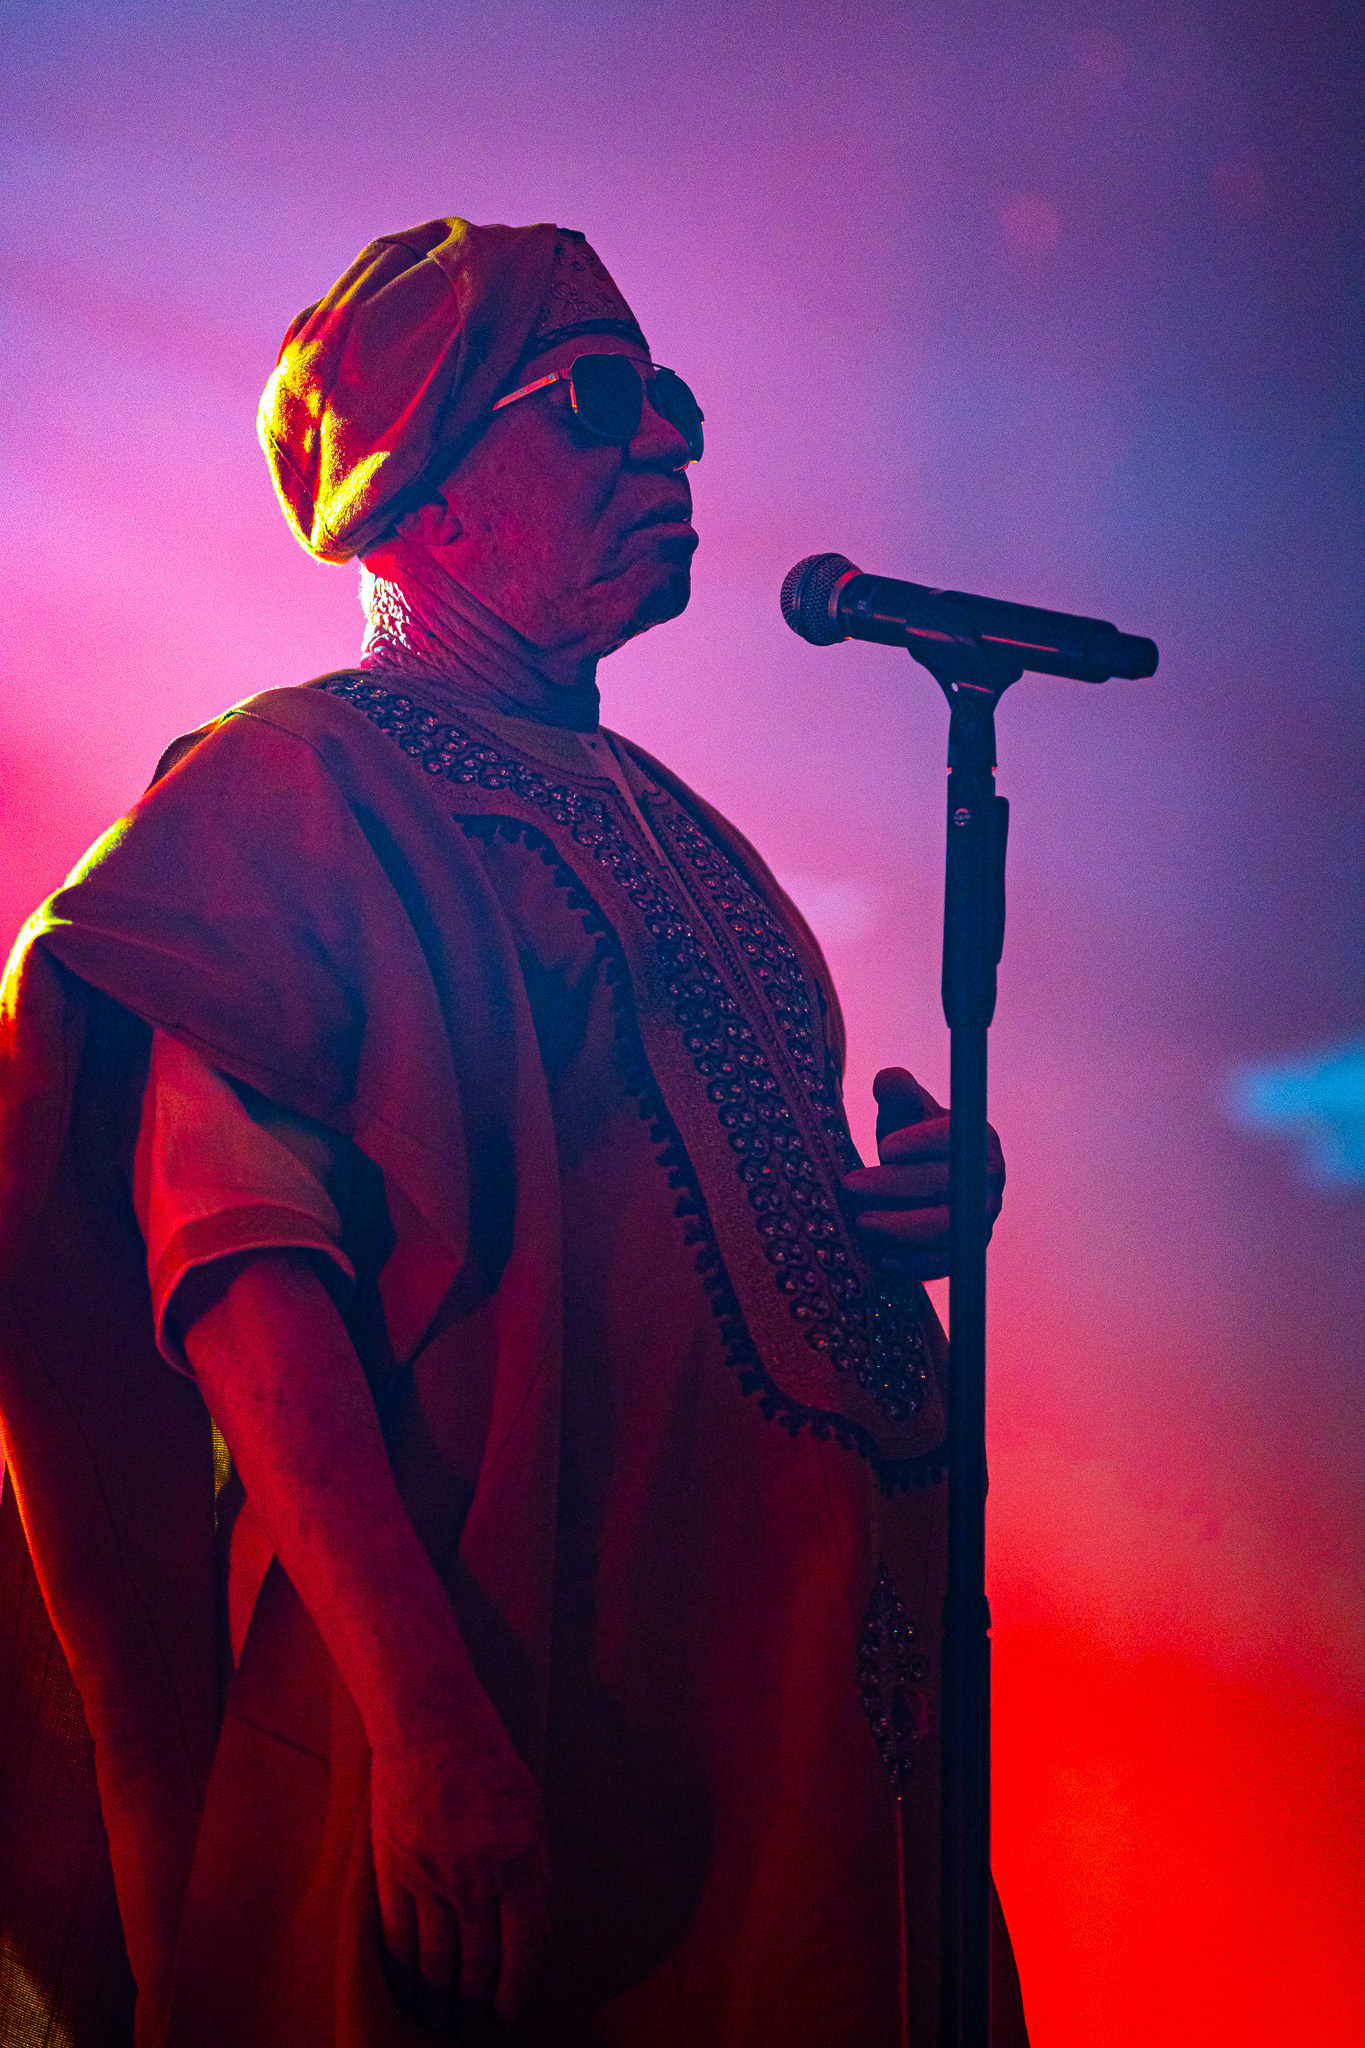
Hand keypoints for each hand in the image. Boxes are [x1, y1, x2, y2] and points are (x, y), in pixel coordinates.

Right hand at [371, 1712, 550, 2033]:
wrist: (430, 1726)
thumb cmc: (490, 1762)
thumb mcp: (532, 1812)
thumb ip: (535, 1872)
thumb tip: (538, 1927)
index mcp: (519, 1865)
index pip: (522, 1947)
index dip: (515, 1988)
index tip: (508, 2013)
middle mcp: (476, 1881)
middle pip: (476, 1962)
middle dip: (476, 2002)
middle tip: (473, 2026)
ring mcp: (430, 1879)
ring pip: (434, 1959)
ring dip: (437, 1997)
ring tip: (438, 2020)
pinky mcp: (393, 1871)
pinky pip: (396, 1936)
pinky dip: (401, 1970)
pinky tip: (404, 1988)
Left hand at [840, 1066, 1004, 1281]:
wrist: (919, 1182)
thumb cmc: (908, 1140)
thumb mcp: (902, 1111)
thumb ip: (897, 1091)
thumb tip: (888, 1081)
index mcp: (976, 1137)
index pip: (952, 1138)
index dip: (921, 1142)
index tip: (883, 1148)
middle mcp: (987, 1178)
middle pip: (944, 1183)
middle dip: (893, 1186)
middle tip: (849, 1185)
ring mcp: (981, 1216)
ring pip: (946, 1227)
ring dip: (901, 1226)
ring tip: (860, 1222)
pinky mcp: (967, 1249)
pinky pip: (947, 1263)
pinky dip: (916, 1264)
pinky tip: (883, 1260)